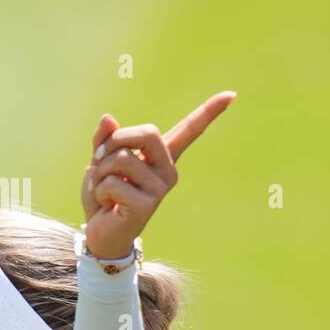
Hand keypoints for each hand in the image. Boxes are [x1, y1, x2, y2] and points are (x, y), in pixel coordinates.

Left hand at [79, 91, 236, 258]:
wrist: (99, 234)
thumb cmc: (103, 194)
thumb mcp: (99, 161)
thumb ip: (104, 139)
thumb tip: (108, 118)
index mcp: (161, 157)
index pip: (189, 130)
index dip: (209, 112)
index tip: (231, 95)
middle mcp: (168, 171)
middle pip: (147, 132)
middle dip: (115, 140)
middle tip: (100, 159)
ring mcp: (160, 189)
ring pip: (121, 158)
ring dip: (99, 171)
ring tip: (103, 188)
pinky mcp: (147, 206)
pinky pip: (113, 182)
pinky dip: (98, 190)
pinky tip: (106, 205)